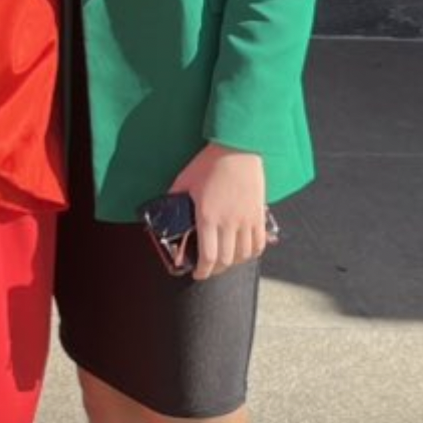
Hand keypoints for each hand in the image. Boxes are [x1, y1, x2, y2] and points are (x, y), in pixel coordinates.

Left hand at [170, 143, 270, 280]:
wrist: (237, 148)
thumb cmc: (209, 163)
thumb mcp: (184, 180)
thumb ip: (174, 198)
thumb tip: (163, 209)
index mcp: (207, 216)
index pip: (208, 257)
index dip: (203, 271)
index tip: (197, 274)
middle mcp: (228, 222)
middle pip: (226, 260)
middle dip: (215, 270)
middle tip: (208, 269)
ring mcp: (246, 220)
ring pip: (243, 255)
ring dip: (233, 263)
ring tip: (225, 262)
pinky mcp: (258, 215)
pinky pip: (259, 243)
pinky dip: (252, 253)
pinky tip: (244, 252)